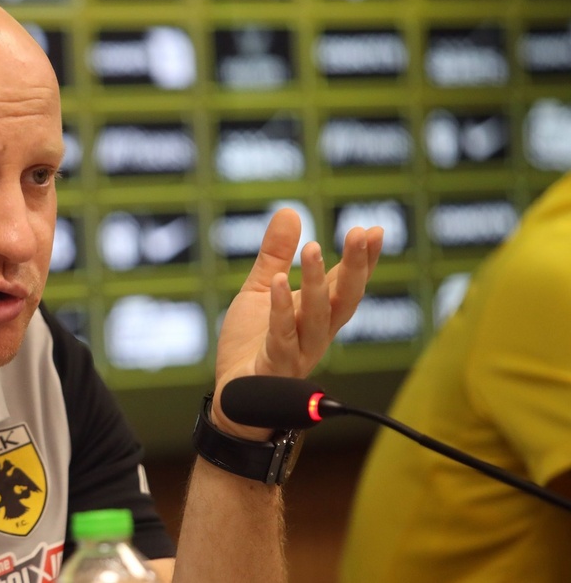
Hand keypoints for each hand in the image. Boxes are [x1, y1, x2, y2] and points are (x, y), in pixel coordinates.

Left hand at [212, 209, 382, 439]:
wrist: (233, 396)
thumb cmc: (251, 343)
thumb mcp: (261, 289)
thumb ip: (275, 255)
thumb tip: (289, 210)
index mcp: (318, 315)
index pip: (347, 284)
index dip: (363, 260)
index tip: (373, 230)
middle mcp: (317, 334)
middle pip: (344, 300)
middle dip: (356, 267)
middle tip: (360, 233)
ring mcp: (299, 352)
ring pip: (316, 318)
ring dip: (318, 284)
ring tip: (313, 248)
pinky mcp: (274, 366)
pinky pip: (281, 338)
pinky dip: (280, 310)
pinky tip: (278, 283)